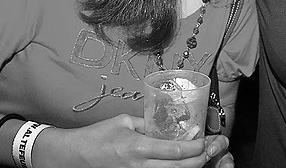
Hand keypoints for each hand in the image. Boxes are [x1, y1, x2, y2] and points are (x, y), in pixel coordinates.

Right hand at [34, 114, 229, 167]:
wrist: (73, 156)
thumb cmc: (96, 137)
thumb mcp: (124, 122)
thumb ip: (148, 123)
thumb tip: (168, 122)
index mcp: (138, 148)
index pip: (177, 151)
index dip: (197, 146)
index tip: (206, 137)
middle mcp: (139, 166)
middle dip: (201, 159)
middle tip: (213, 148)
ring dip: (190, 167)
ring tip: (202, 156)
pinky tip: (181, 164)